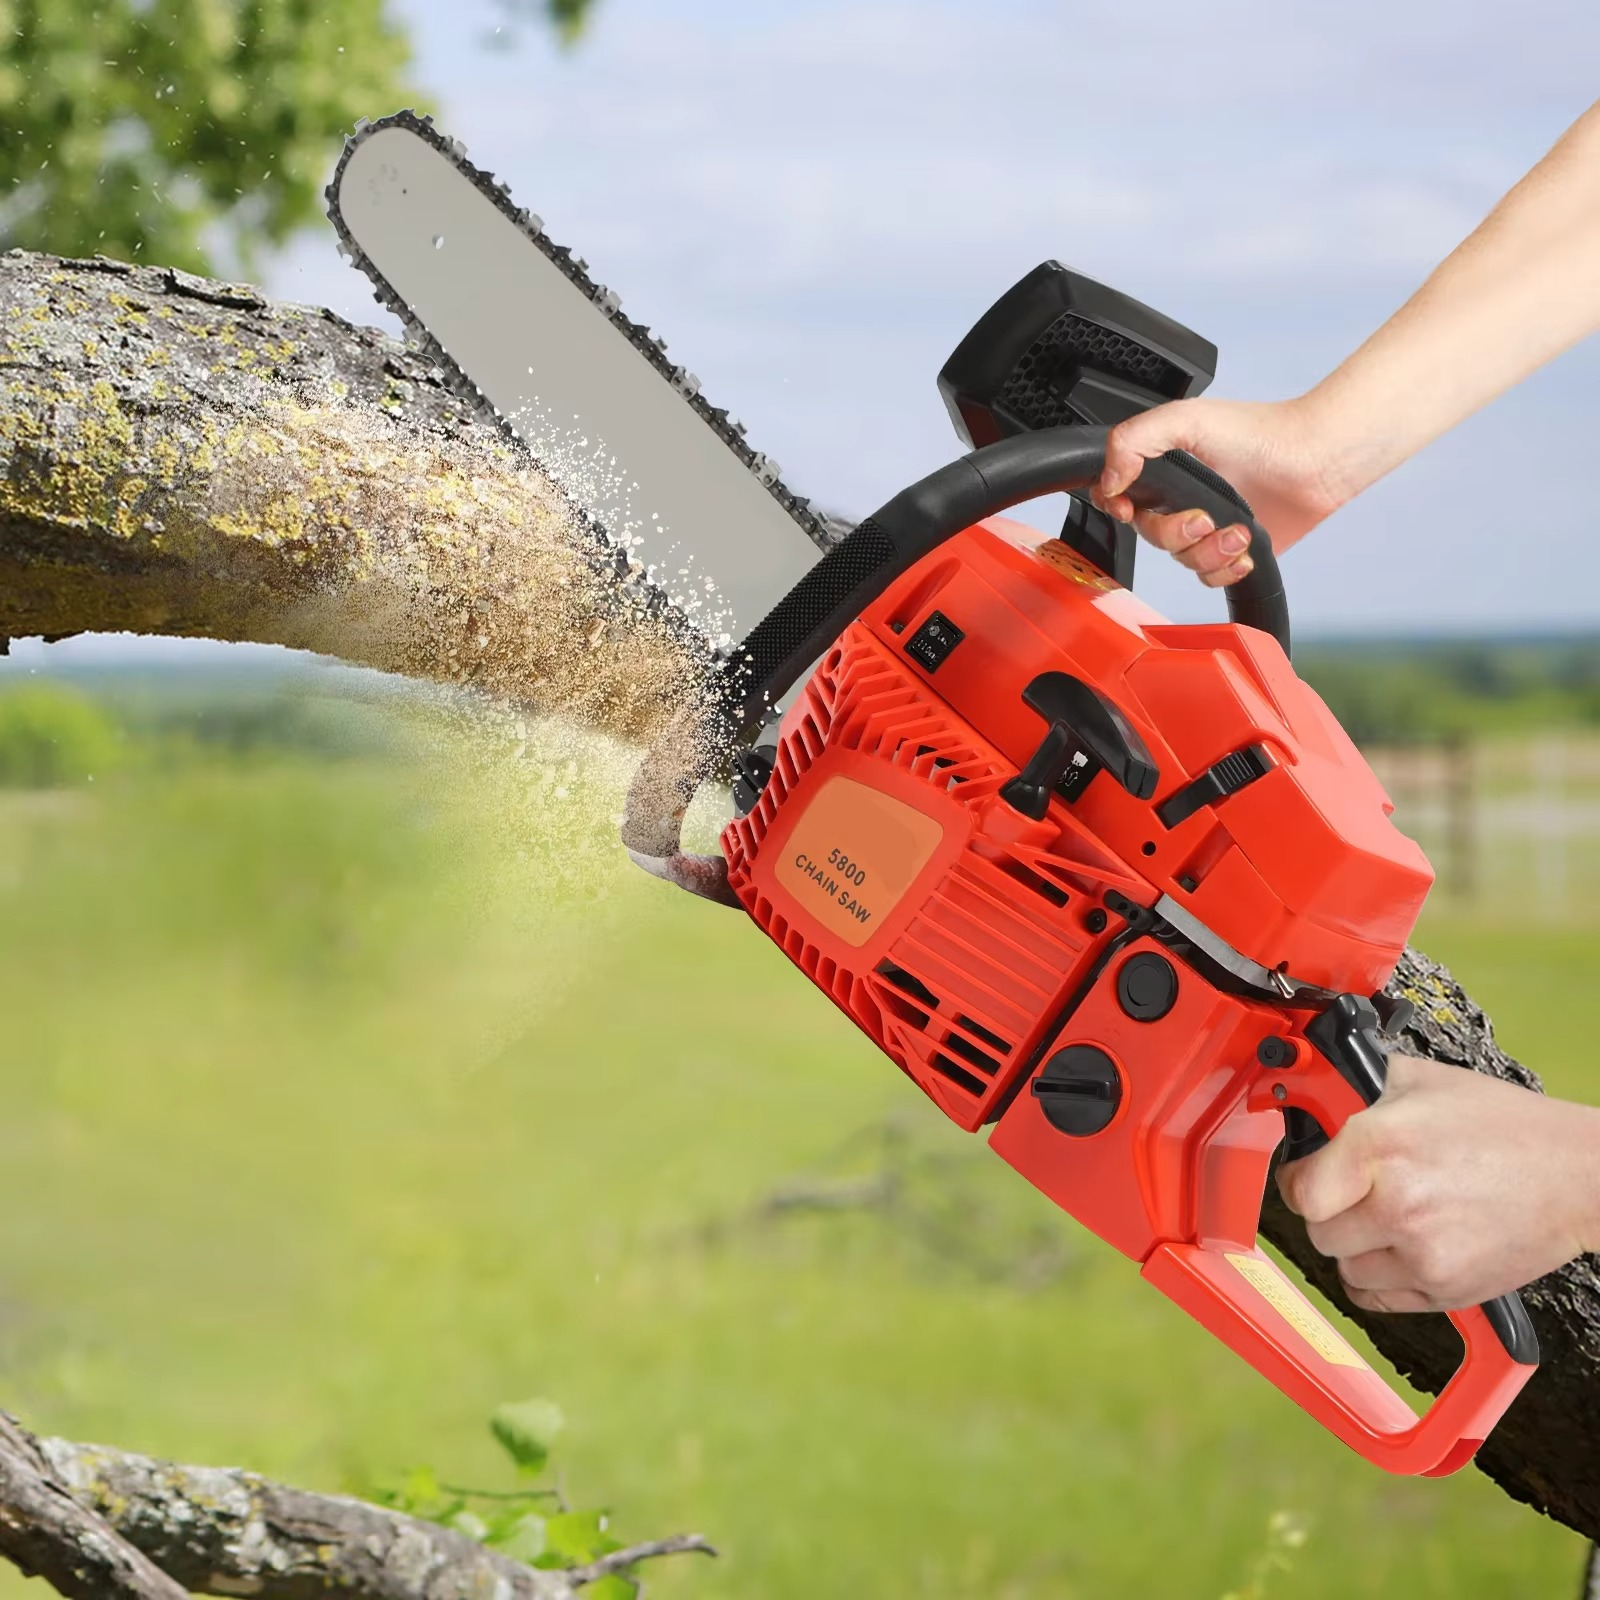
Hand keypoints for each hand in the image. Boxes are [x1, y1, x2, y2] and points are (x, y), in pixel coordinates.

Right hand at [1094, 396, 1348, 587]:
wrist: (1316, 460)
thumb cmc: (1261, 433)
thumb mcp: (1186, 418)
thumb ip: (1133, 440)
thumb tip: (1108, 480)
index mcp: (1163, 469)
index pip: (1118, 496)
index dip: (1117, 508)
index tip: (1131, 509)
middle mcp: (1180, 499)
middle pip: (1150, 537)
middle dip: (1176, 533)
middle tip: (1205, 518)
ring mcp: (1207, 528)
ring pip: (1182, 561)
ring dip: (1209, 552)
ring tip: (1237, 532)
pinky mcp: (1231, 552)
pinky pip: (1210, 577)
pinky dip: (1226, 568)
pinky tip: (1244, 550)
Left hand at [1276, 1055, 1599, 1311]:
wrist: (1577, 1176)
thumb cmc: (1504, 1126)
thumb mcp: (1421, 1081)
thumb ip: (1355, 1087)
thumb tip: (1309, 1090)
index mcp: (1380, 1148)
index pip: (1299, 1190)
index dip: (1298, 1179)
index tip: (1309, 1172)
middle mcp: (1398, 1206)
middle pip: (1318, 1231)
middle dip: (1328, 1209)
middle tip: (1352, 1191)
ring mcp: (1424, 1255)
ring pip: (1345, 1267)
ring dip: (1355, 1245)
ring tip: (1386, 1216)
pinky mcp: (1447, 1291)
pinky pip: (1376, 1299)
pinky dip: (1377, 1278)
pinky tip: (1396, 1248)